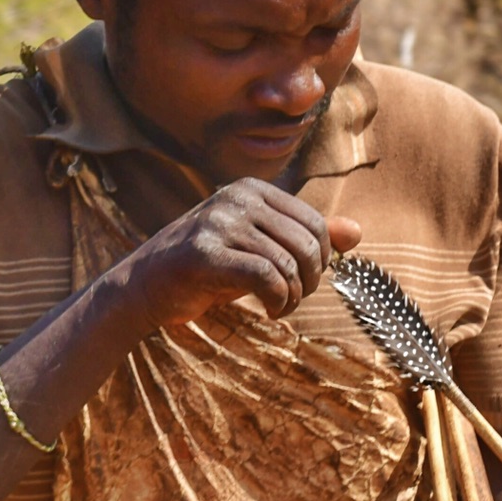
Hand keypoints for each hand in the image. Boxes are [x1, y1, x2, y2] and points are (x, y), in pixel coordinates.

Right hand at [126, 178, 361, 324]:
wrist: (144, 288)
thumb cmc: (207, 269)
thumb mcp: (260, 248)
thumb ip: (305, 237)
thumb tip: (357, 232)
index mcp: (251, 189)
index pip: (314, 224)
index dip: (321, 260)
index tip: (304, 282)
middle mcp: (236, 198)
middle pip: (306, 244)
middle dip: (310, 280)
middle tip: (293, 299)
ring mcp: (218, 222)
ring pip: (288, 263)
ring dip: (293, 296)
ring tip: (280, 307)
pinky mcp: (204, 253)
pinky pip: (266, 277)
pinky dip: (278, 300)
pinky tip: (270, 310)